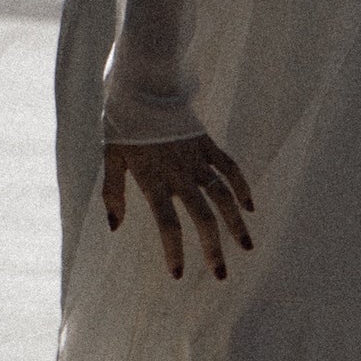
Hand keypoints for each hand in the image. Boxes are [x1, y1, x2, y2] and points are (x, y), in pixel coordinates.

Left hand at [102, 133, 254, 281]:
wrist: (143, 85)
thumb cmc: (122, 123)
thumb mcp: (110, 157)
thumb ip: (113, 193)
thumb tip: (114, 226)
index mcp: (154, 180)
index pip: (168, 223)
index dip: (174, 250)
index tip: (179, 275)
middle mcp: (179, 173)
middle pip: (202, 216)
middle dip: (214, 248)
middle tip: (221, 275)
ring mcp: (197, 158)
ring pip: (223, 196)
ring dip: (236, 223)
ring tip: (246, 246)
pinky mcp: (207, 144)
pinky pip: (230, 168)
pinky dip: (241, 186)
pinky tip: (250, 206)